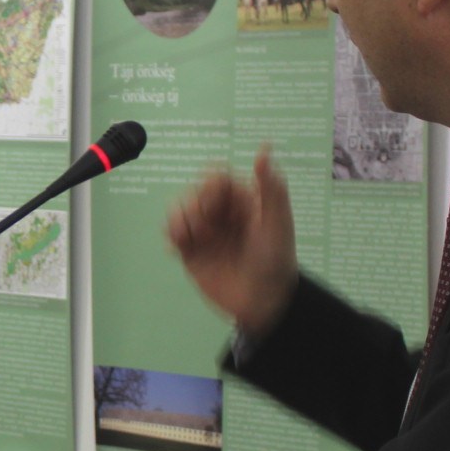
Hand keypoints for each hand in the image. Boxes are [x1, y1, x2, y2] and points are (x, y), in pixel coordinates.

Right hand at [165, 145, 299, 337]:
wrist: (262, 302)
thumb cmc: (276, 260)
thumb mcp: (278, 221)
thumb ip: (271, 185)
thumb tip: (263, 149)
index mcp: (243, 201)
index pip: (217, 177)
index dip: (213, 188)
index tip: (221, 205)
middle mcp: (222, 213)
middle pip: (195, 191)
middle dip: (199, 206)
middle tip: (211, 230)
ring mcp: (205, 232)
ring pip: (179, 208)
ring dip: (183, 220)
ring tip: (198, 240)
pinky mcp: (190, 251)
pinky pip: (171, 231)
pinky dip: (172, 234)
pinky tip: (183, 246)